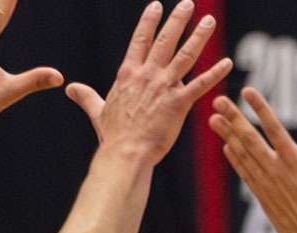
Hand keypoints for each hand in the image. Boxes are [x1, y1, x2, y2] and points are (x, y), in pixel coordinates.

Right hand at [68, 1, 232, 165]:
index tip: (156, 5)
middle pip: (165, 40)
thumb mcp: (97, 111)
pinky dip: (215, 73)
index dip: (148, 21)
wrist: (125, 153)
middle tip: (189, 3)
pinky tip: (227, 62)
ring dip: (199, 37)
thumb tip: (70, 88)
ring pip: (185, 56)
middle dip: (178, 20)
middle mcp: (147, 75)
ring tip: (209, 21)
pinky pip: (200, 84)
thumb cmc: (112, 136)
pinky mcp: (178, 103)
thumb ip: (87, 97)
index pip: (139, 40)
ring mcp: (163, 87)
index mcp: (128, 74)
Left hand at [210, 88, 296, 232]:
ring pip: (244, 155)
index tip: (247, 92)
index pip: (276, 130)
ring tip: (213, 118)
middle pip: (251, 140)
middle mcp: (278, 172)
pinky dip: (235, 160)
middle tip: (217, 100)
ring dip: (227, 135)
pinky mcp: (264, 198)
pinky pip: (246, 174)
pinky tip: (226, 147)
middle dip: (234, 118)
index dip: (261, 110)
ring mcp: (268, 185)